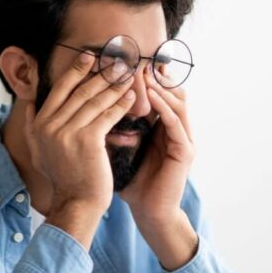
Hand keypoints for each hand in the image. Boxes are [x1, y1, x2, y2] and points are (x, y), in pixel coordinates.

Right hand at [24, 52, 135, 245]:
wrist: (76, 203)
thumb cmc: (64, 178)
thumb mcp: (39, 152)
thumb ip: (33, 127)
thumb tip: (29, 104)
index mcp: (40, 124)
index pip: (60, 89)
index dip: (76, 70)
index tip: (90, 56)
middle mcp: (50, 126)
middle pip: (80, 91)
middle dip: (100, 73)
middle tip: (116, 61)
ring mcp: (68, 132)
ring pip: (95, 101)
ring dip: (114, 86)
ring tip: (128, 75)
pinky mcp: (87, 141)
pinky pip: (107, 116)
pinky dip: (121, 105)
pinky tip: (131, 97)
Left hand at [120, 72, 198, 268]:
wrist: (148, 213)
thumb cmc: (133, 183)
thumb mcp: (119, 148)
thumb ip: (112, 126)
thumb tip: (86, 105)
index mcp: (162, 126)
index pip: (157, 92)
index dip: (144, 76)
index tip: (124, 62)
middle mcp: (177, 128)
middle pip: (171, 91)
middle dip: (155, 75)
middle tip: (136, 59)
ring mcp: (185, 138)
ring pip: (177, 102)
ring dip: (160, 86)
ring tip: (143, 72)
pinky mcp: (185, 151)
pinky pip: (176, 122)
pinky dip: (164, 107)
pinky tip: (151, 97)